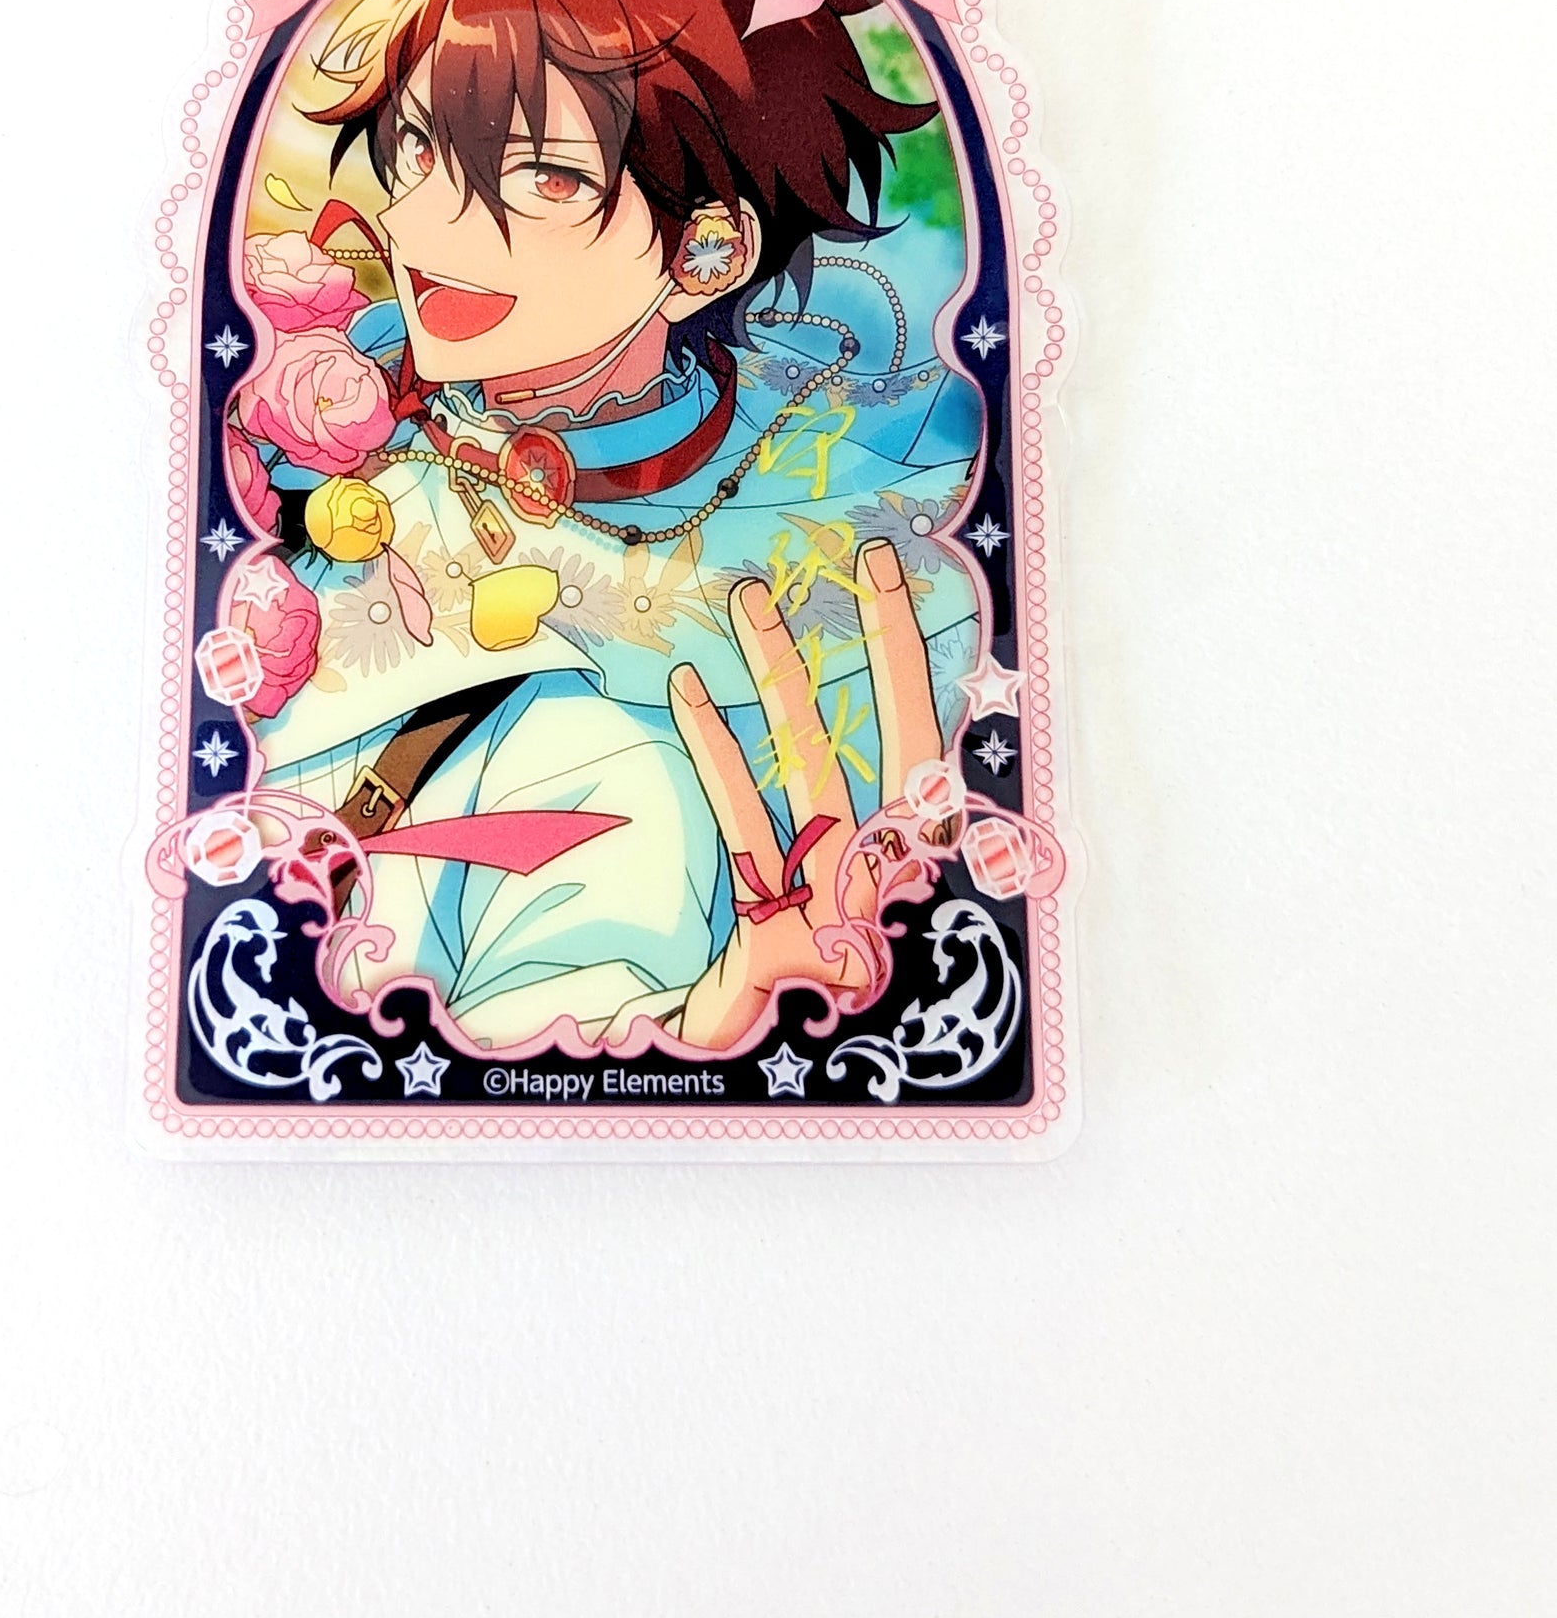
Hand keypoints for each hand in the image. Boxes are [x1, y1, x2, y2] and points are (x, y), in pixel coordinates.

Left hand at [671, 539, 941, 1051]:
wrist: (774, 1055)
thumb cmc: (814, 955)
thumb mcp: (841, 881)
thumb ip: (841, 806)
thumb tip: (827, 692)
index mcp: (916, 853)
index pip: (926, 736)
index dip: (906, 652)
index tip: (883, 571)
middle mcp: (888, 871)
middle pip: (885, 740)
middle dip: (874, 648)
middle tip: (851, 562)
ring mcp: (836, 900)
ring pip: (813, 768)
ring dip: (784, 678)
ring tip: (750, 600)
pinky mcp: (779, 931)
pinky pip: (746, 822)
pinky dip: (718, 751)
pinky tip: (690, 690)